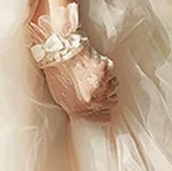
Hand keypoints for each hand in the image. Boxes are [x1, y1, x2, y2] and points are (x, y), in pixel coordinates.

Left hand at [28, 2, 118, 120]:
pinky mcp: (105, 70)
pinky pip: (113, 75)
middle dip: (106, 94)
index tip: (104, 106)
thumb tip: (92, 110)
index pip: (104, 117)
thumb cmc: (57, 74)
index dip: (104, 110)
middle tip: (95, 84)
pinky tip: (94, 66)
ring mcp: (100, 85)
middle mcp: (91, 99)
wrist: (58, 53)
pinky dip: (107, 71)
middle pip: (112, 102)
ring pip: (114, 87)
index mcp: (79, 109)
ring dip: (107, 82)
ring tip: (91, 73)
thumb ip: (79, 107)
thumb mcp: (63, 97)